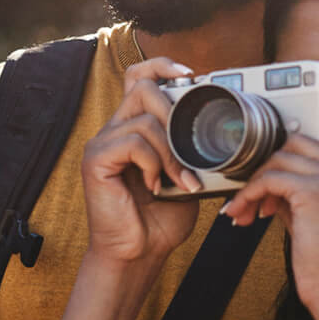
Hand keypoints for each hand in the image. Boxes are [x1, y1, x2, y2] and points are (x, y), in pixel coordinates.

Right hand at [81, 58, 202, 264]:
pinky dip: (154, 164)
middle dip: (175, 113)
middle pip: (143, 87)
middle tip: (190, 151)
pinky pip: (134, 142)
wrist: (138, 254)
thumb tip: (223, 132)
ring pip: (145, 118)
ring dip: (172, 152)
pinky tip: (155, 187)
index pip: (139, 76)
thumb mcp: (187, 176)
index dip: (162, 65)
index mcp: (135, 128)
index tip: (190, 74)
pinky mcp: (95, 160)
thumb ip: (194, 150)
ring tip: (180, 181)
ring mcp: (102, 143)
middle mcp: (115, 129)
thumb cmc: (160, 219)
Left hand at [221, 51, 318, 316]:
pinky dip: (249, 196)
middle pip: (296, 141)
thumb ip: (301, 189)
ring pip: (278, 160)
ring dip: (252, 186)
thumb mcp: (318, 217)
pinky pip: (269, 178)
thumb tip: (270, 180)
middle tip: (247, 198)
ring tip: (242, 214)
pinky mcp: (314, 193)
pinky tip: (243, 216)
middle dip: (265, 165)